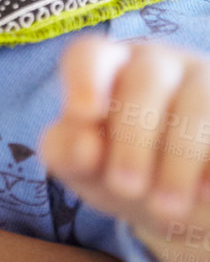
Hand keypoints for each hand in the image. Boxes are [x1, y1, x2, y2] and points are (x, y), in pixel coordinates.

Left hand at [40, 35, 209, 261]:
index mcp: (106, 67)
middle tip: (126, 188)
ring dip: (179, 159)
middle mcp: (155, 64)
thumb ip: (66, 152)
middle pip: (145, 81)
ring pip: (197, 104)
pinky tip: (204, 193)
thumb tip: (85, 145)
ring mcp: (203, 81)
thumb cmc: (116, 168)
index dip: (85, 78)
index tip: (84, 113)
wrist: (175, 200)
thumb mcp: (82, 167)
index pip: (90, 54)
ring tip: (166, 207)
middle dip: (133, 139)